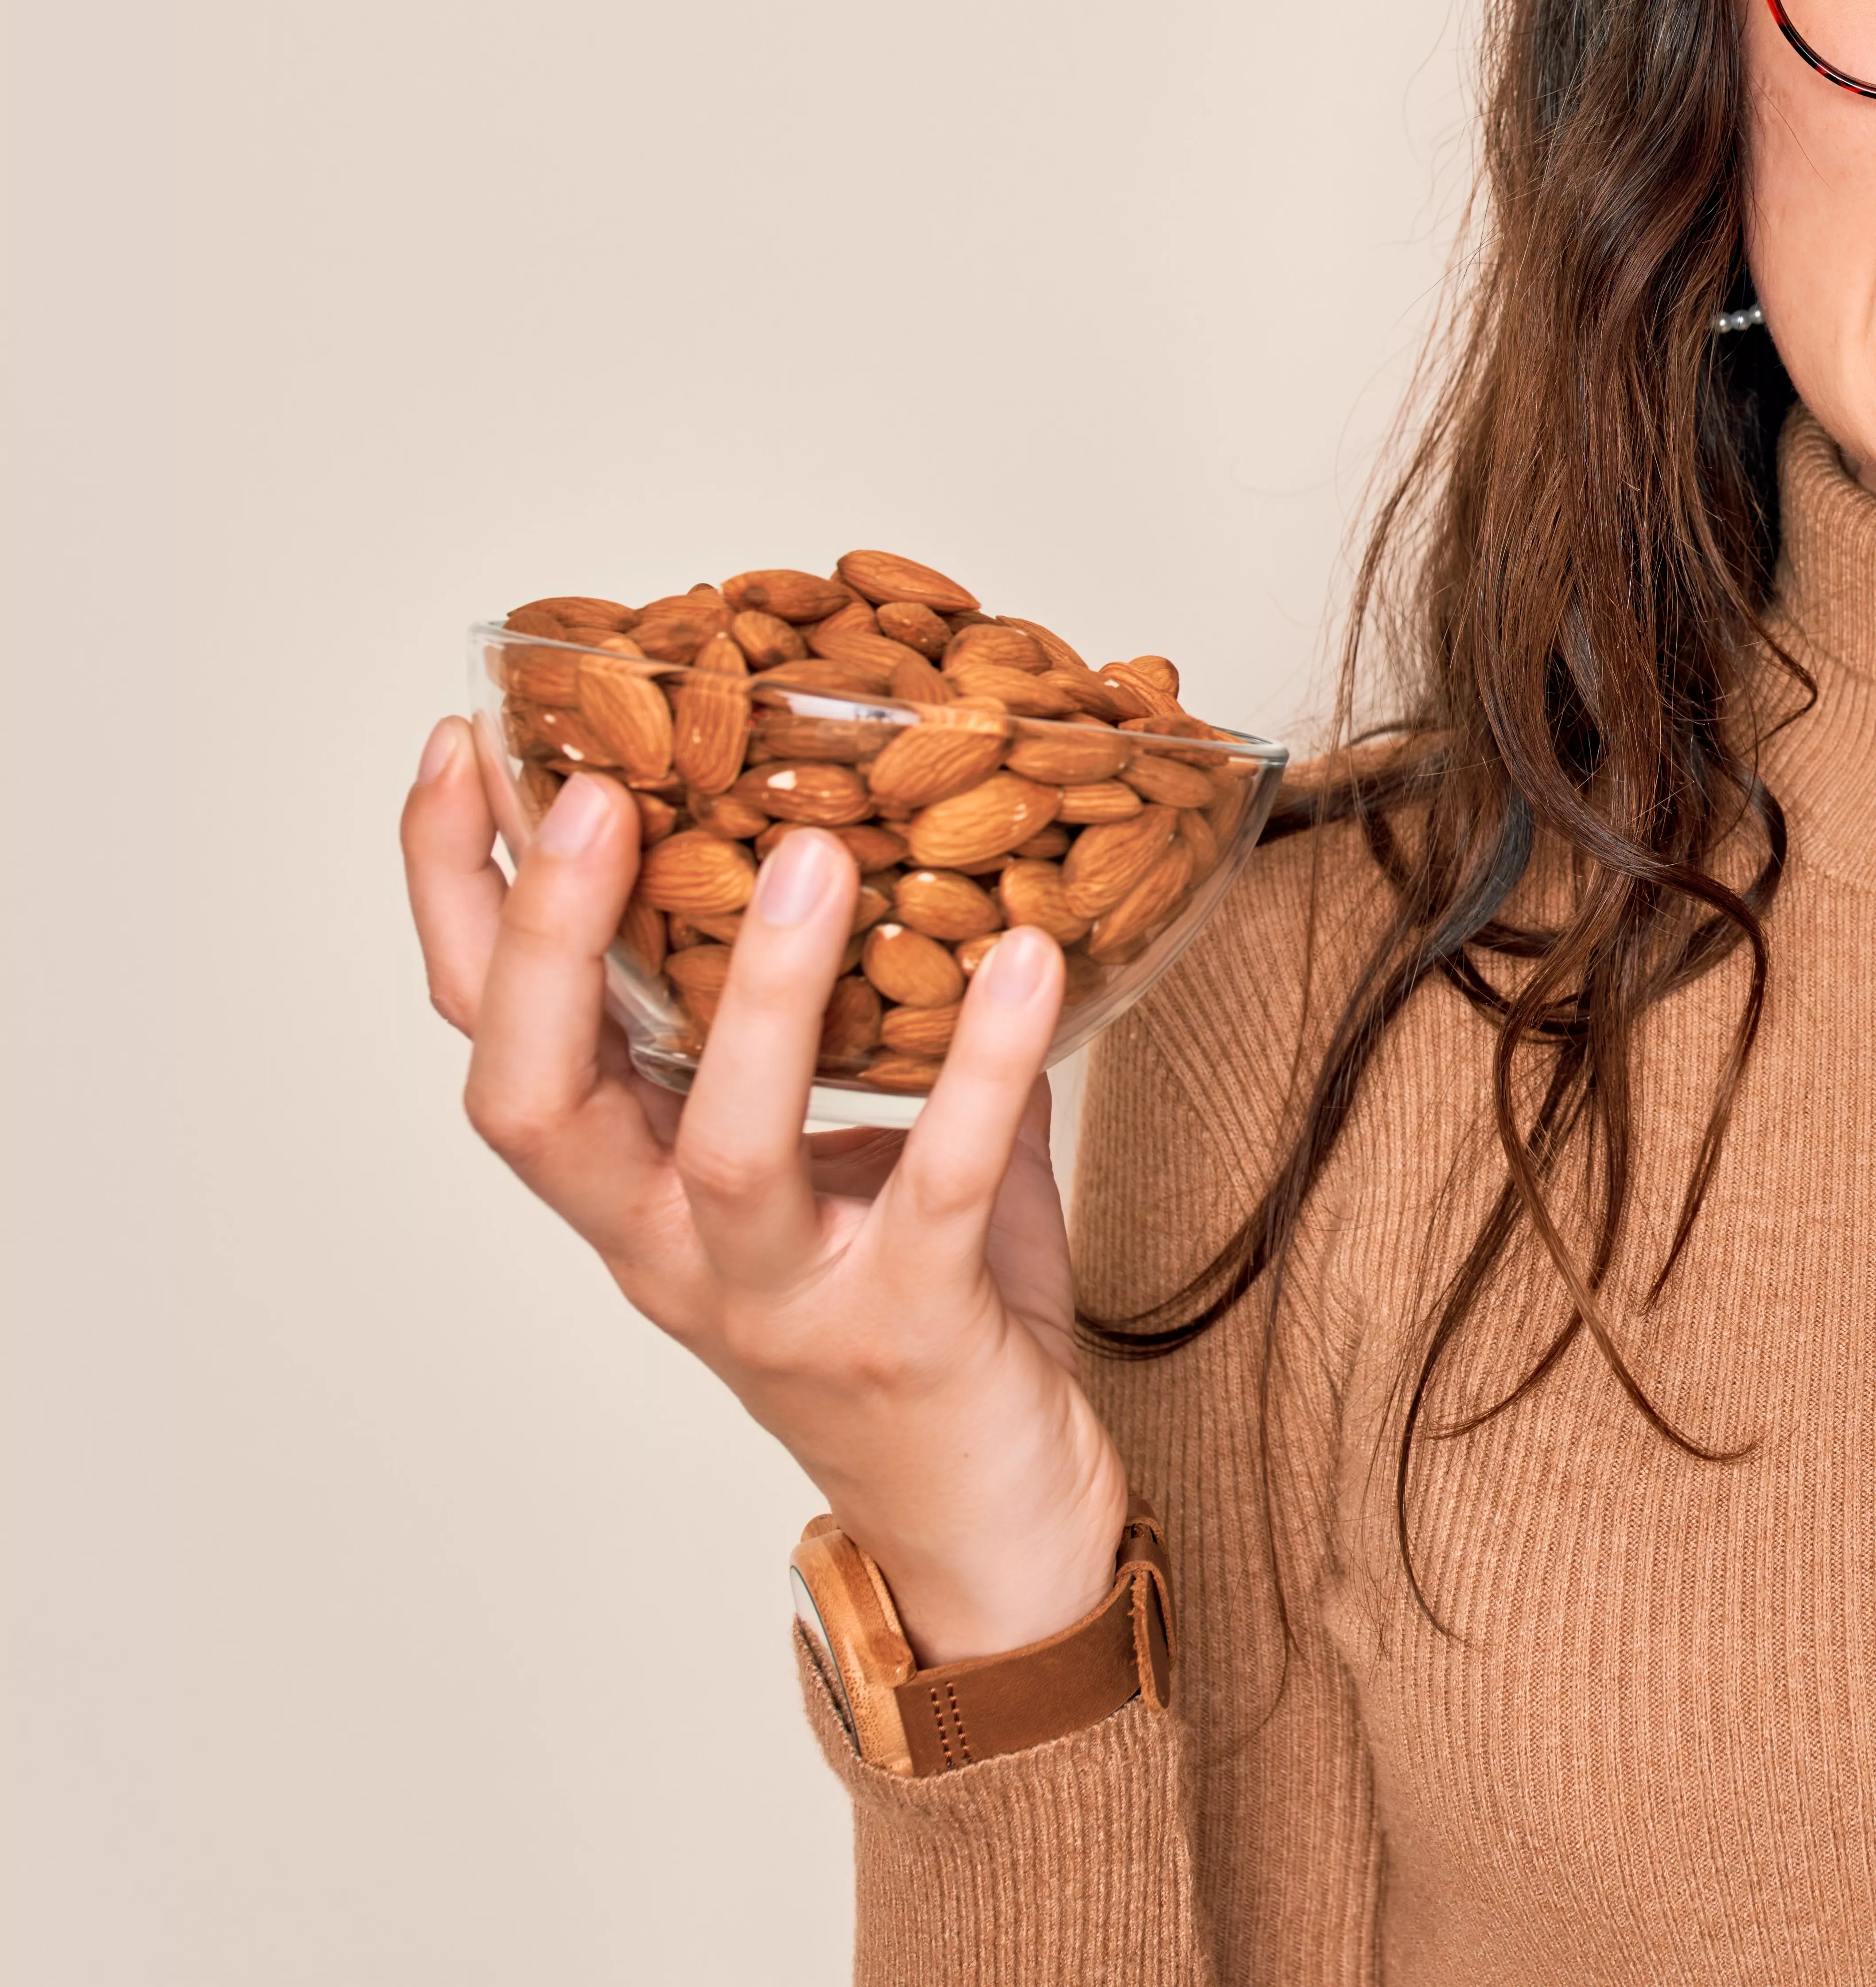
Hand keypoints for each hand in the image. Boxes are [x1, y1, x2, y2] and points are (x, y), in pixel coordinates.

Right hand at [403, 720, 1130, 1661]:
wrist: (992, 1519)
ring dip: (766, 992)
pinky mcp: (906, 1330)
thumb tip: (900, 834)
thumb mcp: (854, 1152)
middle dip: (546, 940)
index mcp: (634, 1190)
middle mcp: (670, 1250)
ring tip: (814, 852)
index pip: (491, 1035)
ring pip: (726, 1142)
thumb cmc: (921, 1316)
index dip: (454, 897)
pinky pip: (937, 1182)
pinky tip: (1032, 959)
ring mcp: (778, 1299)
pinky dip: (985, 1062)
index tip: (462, 746)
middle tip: (590, 792)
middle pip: (536, 1097)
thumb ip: (860, 1021)